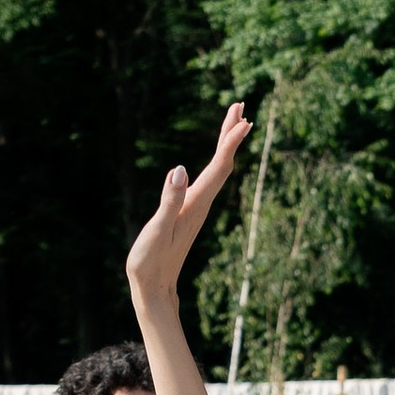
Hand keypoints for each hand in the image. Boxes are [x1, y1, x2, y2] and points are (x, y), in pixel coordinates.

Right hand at [128, 103, 250, 305]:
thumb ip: (169, 200)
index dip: (230, 142)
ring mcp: (196, 208)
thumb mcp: (157, 230)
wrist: (154, 289)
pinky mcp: (189, 212)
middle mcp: (201, 204)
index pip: (219, 167)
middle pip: (223, 164)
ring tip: (233, 121)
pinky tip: (213, 158)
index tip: (243, 119)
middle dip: (231, 133)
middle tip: (240, 105)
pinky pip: (208, 179)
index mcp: (195, 204)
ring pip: (217, 170)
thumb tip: (180, 169)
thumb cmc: (151, 263)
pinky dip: (215, 161)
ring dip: (225, 144)